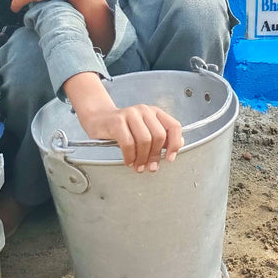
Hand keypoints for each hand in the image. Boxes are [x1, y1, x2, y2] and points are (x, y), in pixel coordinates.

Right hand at [65, 72, 183, 171]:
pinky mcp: (117, 121)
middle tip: (150, 167)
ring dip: (142, 158)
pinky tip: (128, 161)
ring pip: (145, 140)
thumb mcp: (144, 129)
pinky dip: (130, 156)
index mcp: (154, 112)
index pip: (174, 126)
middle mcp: (144, 111)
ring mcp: (131, 114)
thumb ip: (161, 136)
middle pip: (159, 136)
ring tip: (138, 166)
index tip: (170, 158)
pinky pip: (128, 143)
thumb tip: (178, 144)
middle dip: (155, 156)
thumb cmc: (122, 127)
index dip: (174, 144)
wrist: (99, 118)